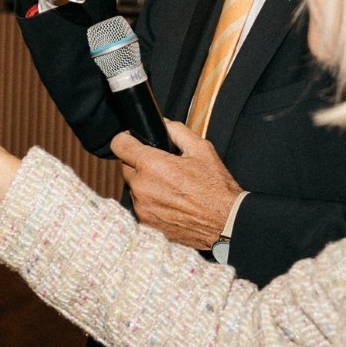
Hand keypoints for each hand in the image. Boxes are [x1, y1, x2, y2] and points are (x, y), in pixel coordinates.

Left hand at [113, 122, 241, 249]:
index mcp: (152, 165)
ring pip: (133, 187)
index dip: (126, 139)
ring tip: (169, 186)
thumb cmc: (216, 188)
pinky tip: (170, 201)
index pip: (119, 144)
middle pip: (125, 166)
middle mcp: (142, 187)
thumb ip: (177, 131)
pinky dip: (150, 202)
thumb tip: (163, 123)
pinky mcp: (146, 223)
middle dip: (139, 163)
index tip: (132, 140)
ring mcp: (142, 208)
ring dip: (144, 184)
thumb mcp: (201, 150)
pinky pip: (140, 205)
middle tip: (161, 166)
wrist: (226, 222)